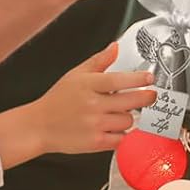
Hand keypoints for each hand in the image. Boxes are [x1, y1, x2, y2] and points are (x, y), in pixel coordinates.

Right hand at [25, 43, 159, 156]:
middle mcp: (93, 105)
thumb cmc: (57, 100)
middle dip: (146, 98)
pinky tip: (115, 128)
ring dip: (129, 117)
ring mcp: (95, 124)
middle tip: (150, 95)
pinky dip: (122, 134)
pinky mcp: (96, 142)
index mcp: (88, 85)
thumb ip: (99, 61)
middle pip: (131, 101)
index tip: (150, 78)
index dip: (138, 79)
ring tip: (120, 113)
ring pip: (128, 120)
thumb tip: (115, 47)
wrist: (39, 126)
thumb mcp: (76, 75)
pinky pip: (121, 138)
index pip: (119, 80)